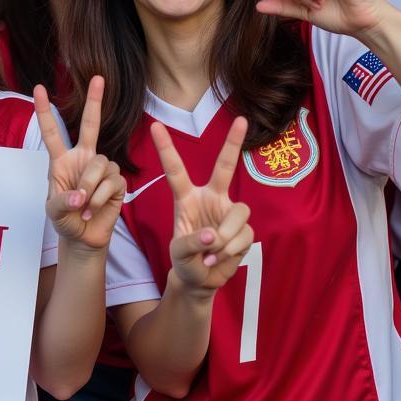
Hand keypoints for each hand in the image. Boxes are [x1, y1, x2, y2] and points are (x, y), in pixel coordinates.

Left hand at [35, 76, 123, 250]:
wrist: (84, 238)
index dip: (44, 111)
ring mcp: (102, 168)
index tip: (38, 88)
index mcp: (61, 161)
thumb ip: (61, 202)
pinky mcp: (118, 181)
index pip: (52, 132)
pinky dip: (100, 199)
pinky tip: (93, 210)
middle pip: (90, 125)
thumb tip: (81, 195)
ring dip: (90, 187)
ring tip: (83, 206)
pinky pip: (111, 182)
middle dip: (95, 101)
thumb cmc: (65, 221)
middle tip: (98, 77)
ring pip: (100, 163)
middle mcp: (83, 158)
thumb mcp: (53, 213)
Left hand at [153, 116, 253, 293]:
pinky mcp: (245, 228)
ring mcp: (229, 211)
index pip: (176, 170)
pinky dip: (230, 250)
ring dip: (225, 237)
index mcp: (187, 198)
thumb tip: (214, 236)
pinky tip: (219, 258)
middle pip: (224, 167)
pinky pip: (243, 234)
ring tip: (210, 252)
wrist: (201, 280)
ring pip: (237, 213)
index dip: (166, 148)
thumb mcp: (178, 253)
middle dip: (233, 143)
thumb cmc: (185, 260)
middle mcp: (211, 198)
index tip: (155, 125)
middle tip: (241, 120)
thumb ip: (192, 243)